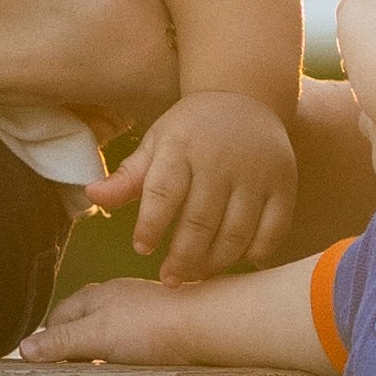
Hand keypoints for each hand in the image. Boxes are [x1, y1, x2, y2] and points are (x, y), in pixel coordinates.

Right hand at [37, 272, 225, 364]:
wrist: (205, 326)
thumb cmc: (151, 328)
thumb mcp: (95, 337)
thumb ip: (60, 343)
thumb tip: (23, 349)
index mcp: (93, 296)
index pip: (56, 319)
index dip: (48, 344)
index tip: (45, 369)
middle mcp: (114, 299)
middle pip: (81, 325)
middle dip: (72, 349)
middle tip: (70, 375)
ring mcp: (138, 311)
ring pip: (106, 334)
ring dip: (98, 355)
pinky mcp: (159, 325)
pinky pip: (130, 342)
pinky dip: (122, 356)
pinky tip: (130, 369)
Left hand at [108, 89, 295, 287]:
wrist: (246, 97)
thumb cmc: (192, 130)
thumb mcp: (157, 144)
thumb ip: (127, 177)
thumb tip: (91, 196)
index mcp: (183, 146)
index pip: (163, 192)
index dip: (151, 226)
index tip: (142, 248)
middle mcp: (222, 159)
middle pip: (200, 221)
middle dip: (182, 257)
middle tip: (170, 279)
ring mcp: (257, 173)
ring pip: (236, 233)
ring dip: (214, 263)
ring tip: (197, 275)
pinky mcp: (284, 184)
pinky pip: (272, 231)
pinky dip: (253, 254)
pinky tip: (235, 262)